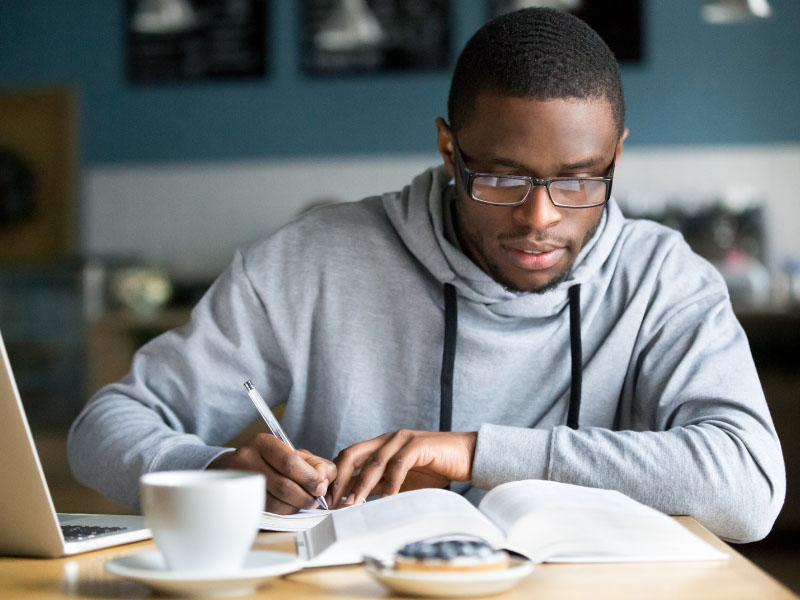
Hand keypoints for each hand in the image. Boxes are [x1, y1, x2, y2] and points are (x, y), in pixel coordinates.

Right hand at [207, 433, 335, 513]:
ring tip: (304, 503)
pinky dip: (283, 512)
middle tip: (315, 500)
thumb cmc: (272, 461)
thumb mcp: (294, 454)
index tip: (321, 487)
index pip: (290, 463)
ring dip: (295, 506)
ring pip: (274, 502)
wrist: (236, 468)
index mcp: (264, 443)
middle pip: (283, 485)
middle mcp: (248, 459)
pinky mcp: (240, 499)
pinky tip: (290, 507)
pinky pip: (266, 512)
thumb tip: (326, 478)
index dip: (309, 478)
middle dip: (305, 496)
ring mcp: (241, 481)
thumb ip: (315, 464)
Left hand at [329, 430, 476, 508]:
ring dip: (362, 484)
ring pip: (374, 461)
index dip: (335, 477)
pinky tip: (386, 498)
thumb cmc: (435, 469)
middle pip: (353, 454)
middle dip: (340, 479)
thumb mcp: (401, 480)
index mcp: (381, 445)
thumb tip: (354, 500)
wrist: (467, 457)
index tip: (328, 500)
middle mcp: (388, 439)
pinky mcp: (419, 445)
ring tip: (354, 503)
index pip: (348, 457)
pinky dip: (390, 482)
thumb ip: (380, 485)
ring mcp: (403, 439)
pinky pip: (399, 464)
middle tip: (334, 502)